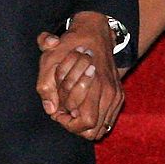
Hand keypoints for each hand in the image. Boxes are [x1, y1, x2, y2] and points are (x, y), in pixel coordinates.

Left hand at [35, 12, 122, 140]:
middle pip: (94, 130)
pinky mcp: (119, 95)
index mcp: (96, 85)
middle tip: (64, 113)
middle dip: (76, 126)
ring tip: (72, 111)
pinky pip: (108, 120)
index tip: (58, 112)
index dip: (68, 123)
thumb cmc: (70, 46)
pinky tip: (82, 108)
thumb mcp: (50, 60)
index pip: (86, 122)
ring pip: (102, 128)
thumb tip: (51, 109)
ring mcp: (116, 95)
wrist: (95, 33)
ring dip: (85, 125)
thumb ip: (46, 85)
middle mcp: (110, 93)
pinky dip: (95, 120)